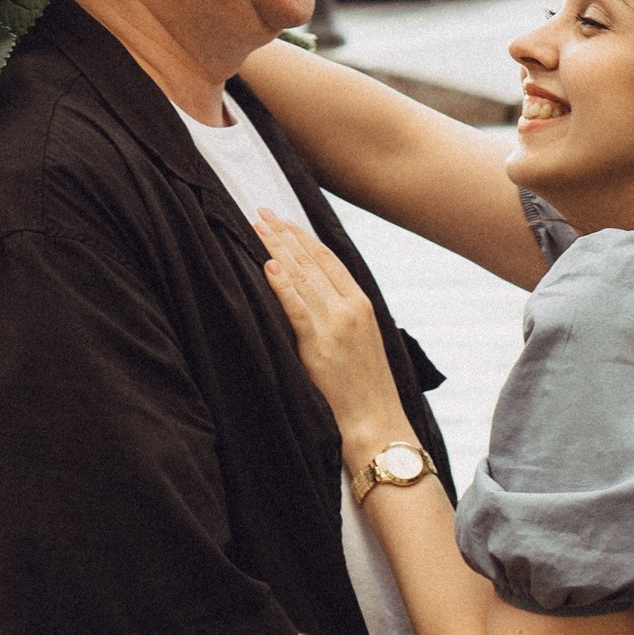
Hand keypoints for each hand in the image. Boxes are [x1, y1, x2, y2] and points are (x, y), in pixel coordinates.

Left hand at [255, 212, 408, 451]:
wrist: (377, 422)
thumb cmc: (366, 387)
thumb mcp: (361, 340)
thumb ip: (341, 314)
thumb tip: (313, 294)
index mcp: (362, 303)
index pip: (327, 258)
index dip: (302, 236)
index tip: (282, 219)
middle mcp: (351, 307)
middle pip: (312, 261)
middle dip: (284, 233)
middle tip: (260, 212)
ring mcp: (336, 325)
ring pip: (302, 277)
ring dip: (276, 249)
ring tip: (256, 227)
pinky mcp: (320, 345)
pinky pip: (297, 308)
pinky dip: (282, 285)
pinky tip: (267, 265)